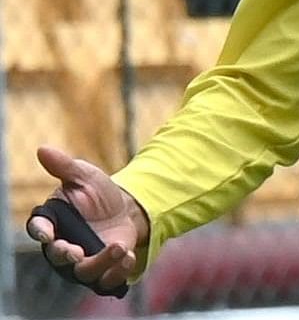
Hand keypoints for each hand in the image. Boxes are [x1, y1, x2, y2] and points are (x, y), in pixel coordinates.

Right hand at [27, 146, 149, 294]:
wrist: (127, 209)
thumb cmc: (98, 193)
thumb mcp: (85, 176)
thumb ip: (64, 166)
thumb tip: (43, 149)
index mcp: (54, 222)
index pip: (39, 229)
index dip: (41, 232)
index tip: (47, 234)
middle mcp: (63, 245)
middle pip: (57, 257)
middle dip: (65, 255)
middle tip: (76, 252)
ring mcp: (83, 261)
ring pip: (83, 272)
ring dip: (100, 262)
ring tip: (119, 246)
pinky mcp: (103, 270)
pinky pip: (106, 281)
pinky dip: (117, 272)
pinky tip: (129, 257)